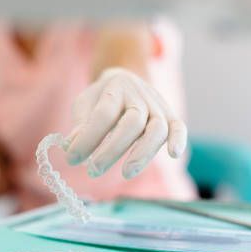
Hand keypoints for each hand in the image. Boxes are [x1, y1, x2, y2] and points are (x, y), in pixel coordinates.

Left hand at [65, 68, 186, 178]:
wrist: (127, 77)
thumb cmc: (101, 98)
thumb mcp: (84, 103)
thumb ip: (80, 124)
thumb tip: (71, 146)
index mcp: (114, 88)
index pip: (103, 114)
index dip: (87, 138)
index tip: (71, 158)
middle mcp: (139, 95)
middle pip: (132, 122)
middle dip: (112, 150)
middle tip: (93, 170)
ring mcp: (157, 105)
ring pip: (157, 128)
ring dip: (143, 153)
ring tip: (126, 174)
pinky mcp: (171, 117)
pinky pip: (179, 126)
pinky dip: (179, 139)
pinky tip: (173, 155)